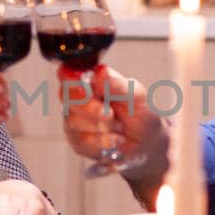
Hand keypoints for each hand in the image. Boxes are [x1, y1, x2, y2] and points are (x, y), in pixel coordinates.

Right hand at [58, 64, 166, 183]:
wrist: (147, 141)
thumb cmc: (138, 113)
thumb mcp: (135, 95)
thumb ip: (117, 84)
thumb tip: (100, 71)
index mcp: (89, 82)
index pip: (68, 75)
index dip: (70, 79)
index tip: (85, 87)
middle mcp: (77, 100)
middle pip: (69, 99)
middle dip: (91, 108)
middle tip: (110, 113)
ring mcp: (75, 122)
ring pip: (74, 122)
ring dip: (102, 126)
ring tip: (118, 127)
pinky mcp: (78, 143)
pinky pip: (83, 142)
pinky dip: (103, 142)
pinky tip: (115, 139)